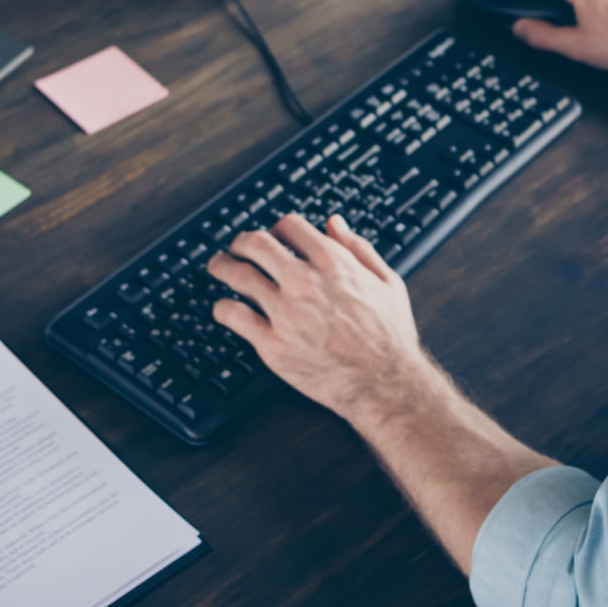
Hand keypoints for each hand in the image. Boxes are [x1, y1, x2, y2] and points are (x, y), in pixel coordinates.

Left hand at [208, 213, 430, 421]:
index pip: (289, 226)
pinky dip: (222, 308)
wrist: (383, 382)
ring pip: (238, 275)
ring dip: (222, 266)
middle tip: (237, 246)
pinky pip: (233, 316)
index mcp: (332, 262)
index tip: (274, 235)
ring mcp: (285, 312)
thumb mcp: (387, 280)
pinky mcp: (272, 344)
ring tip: (218, 266)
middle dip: (242, 241)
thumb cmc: (389, 335)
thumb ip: (359, 248)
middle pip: (256, 244)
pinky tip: (223, 308)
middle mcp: (304, 282)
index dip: (278, 228)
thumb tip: (334, 224)